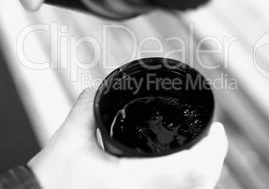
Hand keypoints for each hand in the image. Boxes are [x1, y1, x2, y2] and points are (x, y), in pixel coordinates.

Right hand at [28, 88, 227, 188]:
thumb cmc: (50, 187)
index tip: (219, 128)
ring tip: (203, 151)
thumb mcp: (66, 143)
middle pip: (200, 184)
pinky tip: (182, 172)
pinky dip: (189, 185)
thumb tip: (97, 88)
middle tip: (214, 136)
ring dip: (204, 172)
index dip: (213, 149)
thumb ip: (85, 109)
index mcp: (136, 185)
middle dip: (214, 158)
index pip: (192, 170)